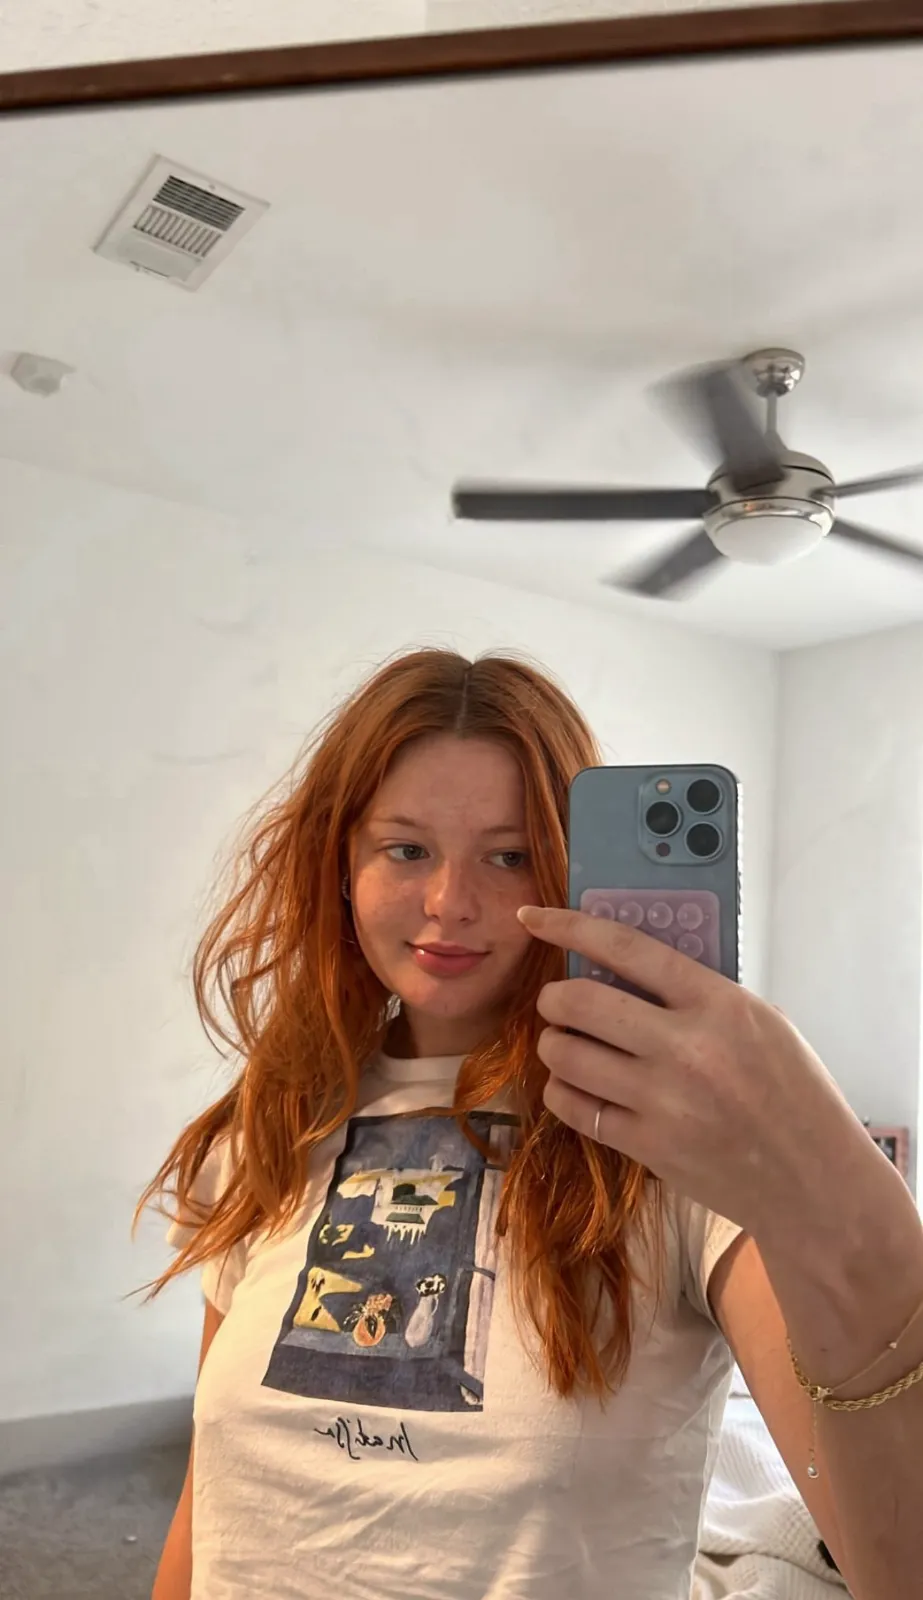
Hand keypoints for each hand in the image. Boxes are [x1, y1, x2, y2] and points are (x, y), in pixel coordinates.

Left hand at [518, 904, 861, 1236]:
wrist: (812, 1180)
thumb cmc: (793, 1093)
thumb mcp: (762, 1021)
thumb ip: (698, 993)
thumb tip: (625, 968)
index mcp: (718, 1003)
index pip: (625, 947)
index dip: (569, 925)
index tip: (535, 917)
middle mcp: (686, 1047)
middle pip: (579, 1001)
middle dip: (553, 997)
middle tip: (558, 1003)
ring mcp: (663, 1101)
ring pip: (566, 1055)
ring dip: (554, 1044)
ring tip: (567, 1045)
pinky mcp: (648, 1147)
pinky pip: (574, 1107)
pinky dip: (563, 1091)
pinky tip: (576, 1086)